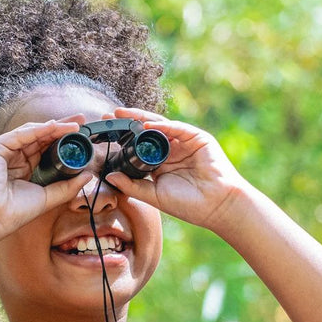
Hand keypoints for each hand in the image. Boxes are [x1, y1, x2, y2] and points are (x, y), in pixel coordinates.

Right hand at [0, 117, 92, 236]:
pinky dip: (38, 130)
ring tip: (74, 125)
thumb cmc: (13, 212)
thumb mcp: (47, 197)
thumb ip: (67, 186)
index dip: (62, 141)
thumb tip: (88, 175)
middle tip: (81, 121)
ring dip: (54, 127)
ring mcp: (2, 150)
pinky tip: (54, 127)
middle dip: (61, 128)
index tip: (81, 136)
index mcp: (22, 168)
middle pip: (40, 137)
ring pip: (32, 132)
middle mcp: (12, 157)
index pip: (45, 149)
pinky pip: (20, 134)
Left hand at [101, 108, 249, 230]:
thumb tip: (109, 177)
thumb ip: (133, 185)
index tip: (104, 134)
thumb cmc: (188, 205)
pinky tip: (146, 125)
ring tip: (122, 114)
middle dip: (128, 123)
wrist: (217, 206)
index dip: (122, 140)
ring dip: (140, 119)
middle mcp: (172, 150)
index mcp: (161, 164)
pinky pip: (178, 128)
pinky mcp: (197, 138)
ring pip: (159, 126)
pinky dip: (163, 126)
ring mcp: (184, 142)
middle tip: (108, 116)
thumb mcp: (155, 195)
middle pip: (146, 132)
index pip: (138, 147)